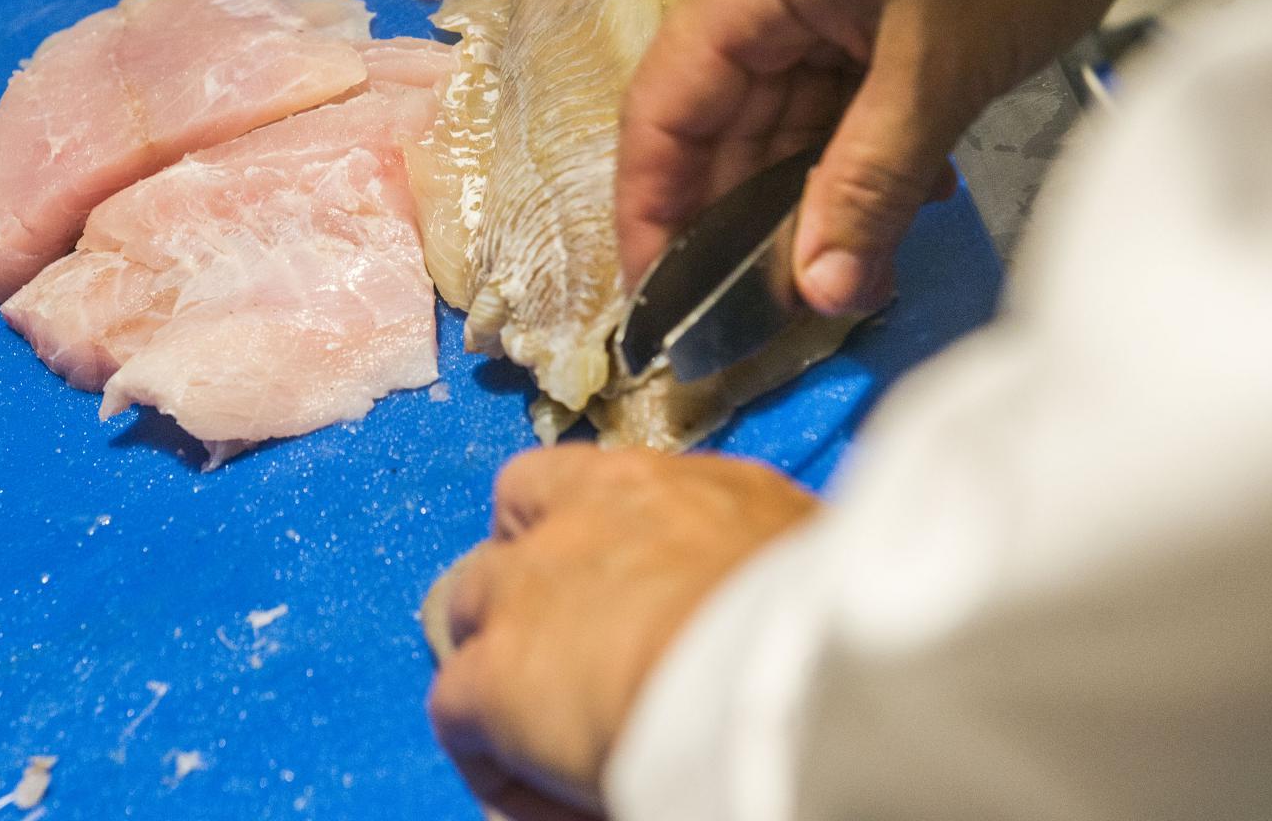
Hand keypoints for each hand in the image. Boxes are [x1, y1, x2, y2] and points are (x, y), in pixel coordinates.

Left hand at [427, 446, 817, 818]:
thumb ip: (741, 543)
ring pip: (465, 619)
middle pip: (502, 545)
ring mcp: (520, 594)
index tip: (594, 588)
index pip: (561, 483)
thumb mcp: (790, 538)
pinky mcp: (493, 678)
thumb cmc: (813, 604)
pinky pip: (458, 716)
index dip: (559, 535)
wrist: (776, 659)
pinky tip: (554, 800)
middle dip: (519, 600)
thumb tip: (759, 576)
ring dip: (495, 668)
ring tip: (548, 737)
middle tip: (566, 666)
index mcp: (643, 486)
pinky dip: (492, 758)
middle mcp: (569, 521)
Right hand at [617, 0, 1190, 314]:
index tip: (660, 307)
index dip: (652, 213)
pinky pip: (839, 101)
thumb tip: (819, 294)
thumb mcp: (938, 70)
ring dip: (814, 199)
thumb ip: (868, 186)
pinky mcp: (871, 7)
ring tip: (845, 282)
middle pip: (722, 126)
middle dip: (745, 223)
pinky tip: (899, 213)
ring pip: (786, 121)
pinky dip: (861, 159)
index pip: (664, 113)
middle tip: (770, 321)